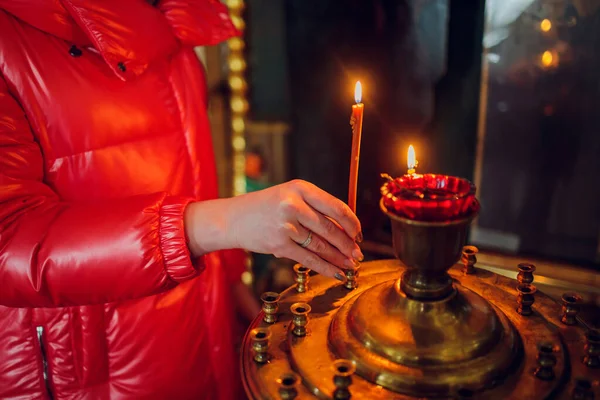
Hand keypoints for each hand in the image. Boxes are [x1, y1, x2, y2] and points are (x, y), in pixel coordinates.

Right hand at [184, 180, 362, 280]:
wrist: (233, 219)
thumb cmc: (266, 208)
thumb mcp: (290, 196)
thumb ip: (315, 208)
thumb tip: (347, 231)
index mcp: (300, 187)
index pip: (335, 206)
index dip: (352, 223)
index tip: (359, 234)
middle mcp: (293, 204)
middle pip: (330, 228)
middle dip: (348, 244)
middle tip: (358, 254)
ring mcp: (286, 225)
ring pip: (321, 246)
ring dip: (339, 258)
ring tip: (351, 265)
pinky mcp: (279, 244)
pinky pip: (309, 259)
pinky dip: (326, 268)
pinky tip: (337, 273)